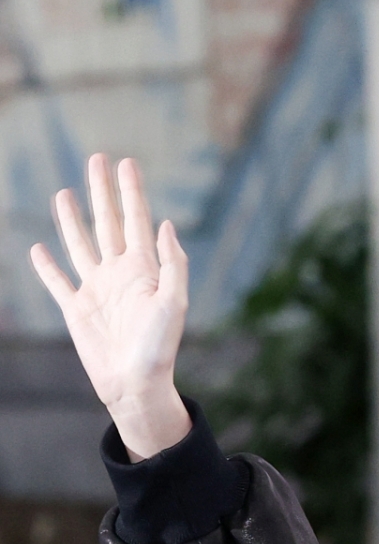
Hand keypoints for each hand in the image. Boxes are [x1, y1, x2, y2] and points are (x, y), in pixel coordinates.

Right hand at [28, 152, 191, 460]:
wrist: (136, 385)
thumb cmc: (159, 348)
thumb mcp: (174, 303)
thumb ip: (172, 263)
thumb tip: (167, 225)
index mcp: (143, 270)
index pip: (136, 220)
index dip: (132, 191)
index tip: (127, 162)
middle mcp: (118, 274)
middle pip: (108, 222)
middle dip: (102, 191)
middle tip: (97, 158)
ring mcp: (96, 290)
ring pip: (80, 244)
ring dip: (72, 219)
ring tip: (65, 193)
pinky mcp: (76, 310)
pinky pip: (57, 282)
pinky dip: (46, 267)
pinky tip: (39, 250)